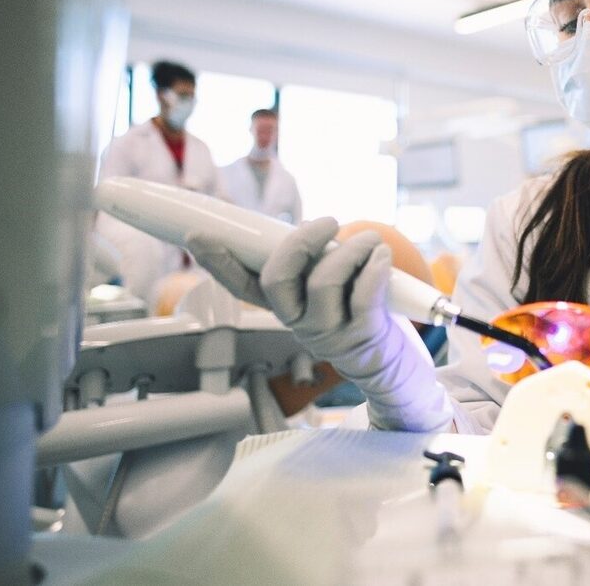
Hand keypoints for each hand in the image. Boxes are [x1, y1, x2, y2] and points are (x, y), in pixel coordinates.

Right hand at [186, 218, 451, 431]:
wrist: (391, 366)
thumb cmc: (359, 313)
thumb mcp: (329, 291)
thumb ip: (314, 264)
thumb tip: (310, 227)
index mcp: (284, 308)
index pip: (241, 286)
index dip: (218, 262)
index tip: (198, 237)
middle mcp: (299, 323)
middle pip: (277, 280)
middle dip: (300, 242)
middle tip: (328, 222)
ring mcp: (329, 332)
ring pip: (323, 282)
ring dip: (349, 249)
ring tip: (370, 239)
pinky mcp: (363, 335)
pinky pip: (364, 294)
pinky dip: (375, 266)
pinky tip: (382, 256)